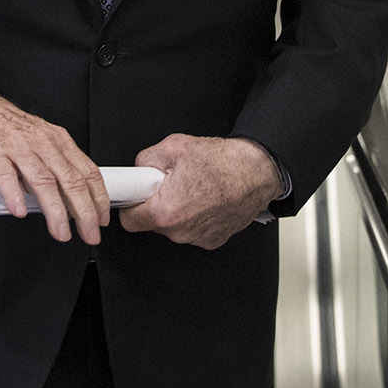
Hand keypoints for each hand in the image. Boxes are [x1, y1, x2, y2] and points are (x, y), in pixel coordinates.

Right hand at [0, 95, 108, 243]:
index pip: (88, 171)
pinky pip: (5, 174)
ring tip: (61, 232)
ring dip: (55, 210)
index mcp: (58, 142)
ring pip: (43, 180)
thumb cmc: (8, 129)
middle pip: (70, 180)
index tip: (102, 219)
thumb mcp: (41, 142)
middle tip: (89, 233)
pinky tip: (20, 211)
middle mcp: (42, 143)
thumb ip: (56, 167)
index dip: (98, 197)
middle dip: (84, 211)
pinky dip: (14, 194)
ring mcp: (18, 147)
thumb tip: (71, 199)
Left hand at [120, 134, 281, 249]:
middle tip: (171, 183)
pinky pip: (194, 230)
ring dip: (178, 210)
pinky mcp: (213, 240)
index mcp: (166, 212)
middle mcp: (181, 231)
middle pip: (153, 223)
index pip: (129, 220)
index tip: (135, 196)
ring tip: (194, 188)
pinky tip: (206, 198)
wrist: (258, 171)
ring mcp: (198, 238)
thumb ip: (147, 159)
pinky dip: (196, 216)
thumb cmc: (224, 162)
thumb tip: (140, 168)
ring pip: (175, 227)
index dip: (130, 204)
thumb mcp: (174, 147)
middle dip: (157, 203)